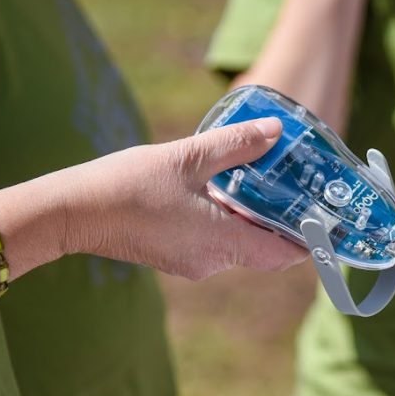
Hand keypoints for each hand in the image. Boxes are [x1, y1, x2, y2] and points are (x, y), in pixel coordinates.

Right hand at [63, 118, 307, 279]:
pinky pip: (218, 243)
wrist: (69, 212)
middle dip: (286, 222)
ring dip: (256, 219)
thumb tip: (276, 132)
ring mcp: (193, 263)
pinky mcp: (176, 256)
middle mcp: (213, 262)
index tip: (325, 213)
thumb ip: (235, 145)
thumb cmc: (126, 185)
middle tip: (299, 186)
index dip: (311, 237)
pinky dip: (230, 221)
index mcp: (223, 242)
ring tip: (266, 180)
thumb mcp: (187, 157)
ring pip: (242, 245)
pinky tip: (225, 190)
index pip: (286, 253)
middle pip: (268, 250)